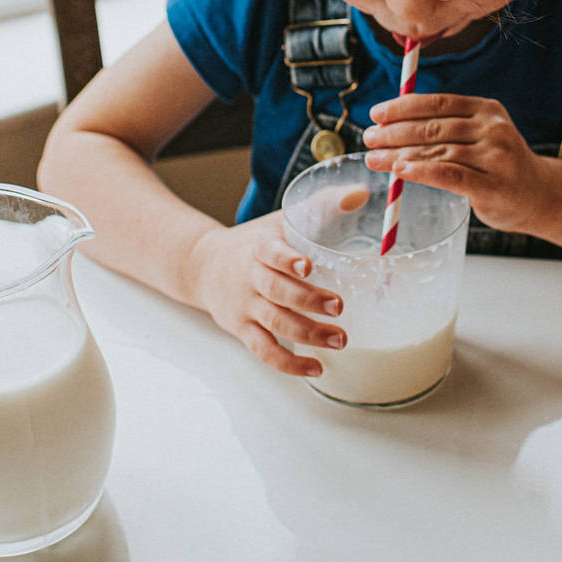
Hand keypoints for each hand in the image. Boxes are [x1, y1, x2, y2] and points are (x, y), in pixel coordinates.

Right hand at [192, 212, 346, 377]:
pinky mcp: (242, 329)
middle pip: (277, 291)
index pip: (270, 252)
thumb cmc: (253, 242)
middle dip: (308, 301)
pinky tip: (316, 368)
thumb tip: (360, 194)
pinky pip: (264, 350)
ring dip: (307, 334)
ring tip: (339, 340)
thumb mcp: (280, 220)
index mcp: (259, 247)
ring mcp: (245, 306)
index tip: (307, 266)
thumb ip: (319, 206)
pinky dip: (288, 363)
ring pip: (274, 323)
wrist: (202, 265)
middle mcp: (250, 277)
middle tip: (338, 307)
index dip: (286, 259)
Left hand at [362, 93, 550, 232]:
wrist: (539, 196)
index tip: (376, 114)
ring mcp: (495, 157)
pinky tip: (400, 172)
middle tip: (368, 138)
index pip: (438, 103)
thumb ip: (446, 130)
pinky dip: (422, 172)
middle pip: (434, 127)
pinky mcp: (493, 186)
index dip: (403, 107)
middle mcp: (493, 129)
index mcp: (486, 110)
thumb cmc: (498, 167)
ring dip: (399, 154)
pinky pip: (450, 175)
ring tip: (374, 159)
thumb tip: (391, 126)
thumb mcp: (480, 137)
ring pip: (437, 151)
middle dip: (394, 132)